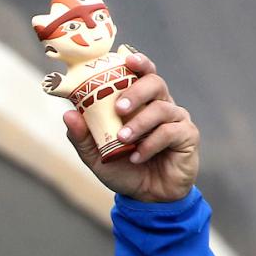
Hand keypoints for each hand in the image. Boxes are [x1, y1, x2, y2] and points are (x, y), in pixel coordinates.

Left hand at [65, 53, 198, 202]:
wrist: (145, 197)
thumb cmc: (122, 169)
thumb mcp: (95, 155)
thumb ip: (82, 136)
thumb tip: (68, 114)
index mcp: (140, 103)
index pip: (142, 75)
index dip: (138, 62)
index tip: (127, 58)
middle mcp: (160, 105)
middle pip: (155, 83)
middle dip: (135, 92)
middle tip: (119, 108)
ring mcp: (176, 120)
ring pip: (162, 108)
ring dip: (139, 123)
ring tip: (123, 139)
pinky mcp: (187, 136)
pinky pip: (170, 132)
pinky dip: (151, 144)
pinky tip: (138, 156)